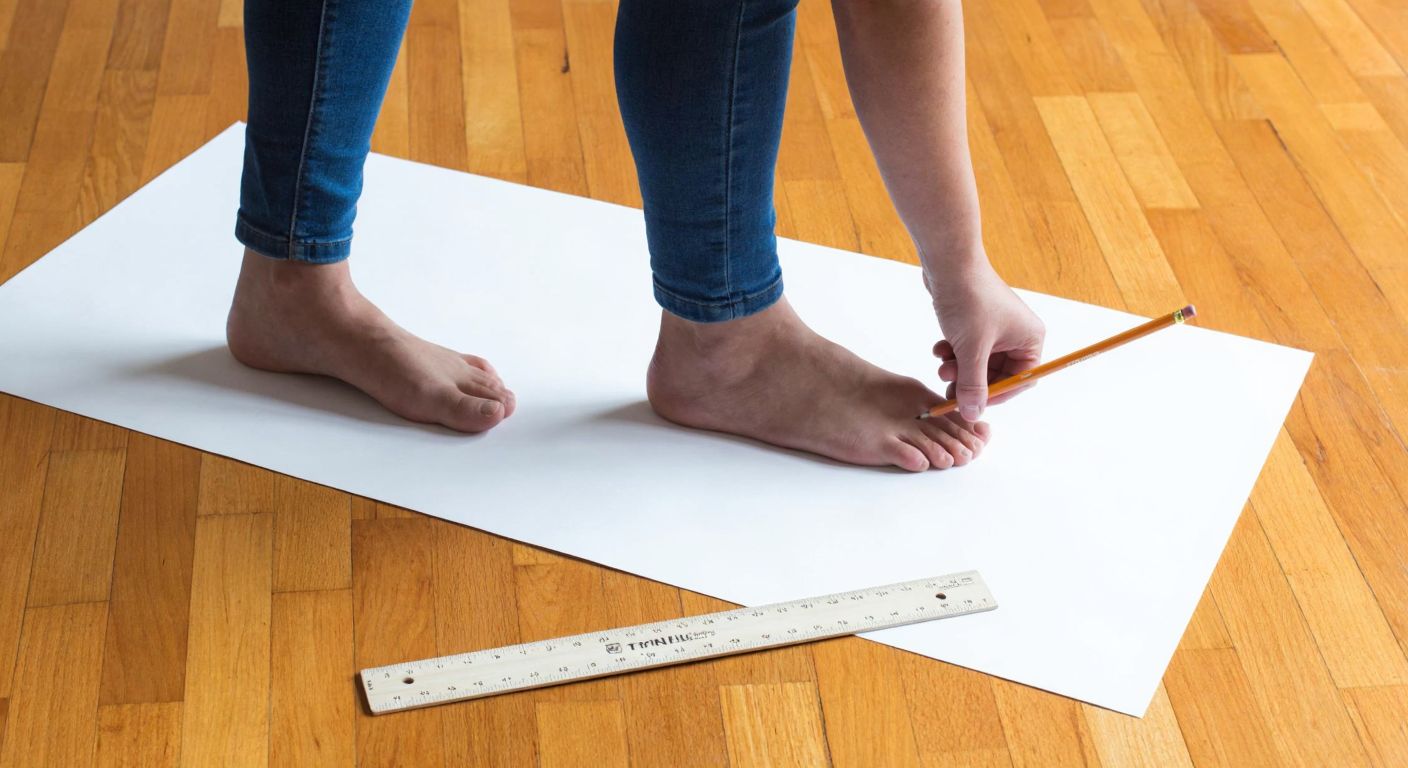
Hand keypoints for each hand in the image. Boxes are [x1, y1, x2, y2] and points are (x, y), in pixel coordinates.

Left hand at [926, 260, 1044, 421]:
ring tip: (942, 365)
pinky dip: (953, 352)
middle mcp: (1018, 334)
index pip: (1020, 381)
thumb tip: (973, 414)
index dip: (996, 396)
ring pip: (978, 362)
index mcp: (1030, 339)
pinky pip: (967, 348)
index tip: (972, 405)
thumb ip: (973, 386)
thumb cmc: (969, 300)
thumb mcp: (971, 350)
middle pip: (997, 374)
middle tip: (948, 388)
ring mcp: (996, 327)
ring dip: (958, 368)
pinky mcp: (976, 321)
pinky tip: (940, 348)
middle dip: (971, 382)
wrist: (949, 262)